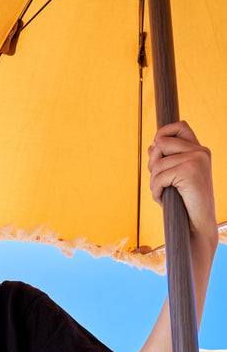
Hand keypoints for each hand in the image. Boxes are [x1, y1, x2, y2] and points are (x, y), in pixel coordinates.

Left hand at [148, 120, 217, 249]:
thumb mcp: (175, 178)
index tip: (157, 153)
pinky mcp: (190, 171)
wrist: (198, 225)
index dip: (162, 134)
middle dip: (152, 164)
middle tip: (158, 181)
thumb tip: (151, 146)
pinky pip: (159, 177)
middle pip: (161, 143)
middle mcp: (201, 151)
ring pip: (157, 163)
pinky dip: (155, 191)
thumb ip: (166, 161)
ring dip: (153, 183)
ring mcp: (197, 159)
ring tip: (162, 194)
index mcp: (200, 150)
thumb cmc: (185, 204)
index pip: (179, 126)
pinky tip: (163, 201)